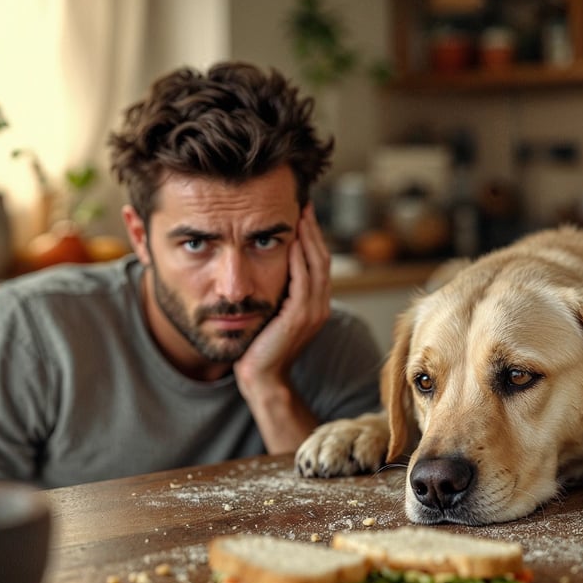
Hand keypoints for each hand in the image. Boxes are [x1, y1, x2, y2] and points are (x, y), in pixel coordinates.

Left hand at [233, 203, 330, 398]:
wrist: (261, 378)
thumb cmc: (260, 347)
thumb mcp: (270, 313)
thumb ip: (275, 291)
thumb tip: (263, 264)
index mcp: (315, 304)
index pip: (318, 262)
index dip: (312, 236)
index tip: (302, 212)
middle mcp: (319, 306)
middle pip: (322, 258)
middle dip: (313, 229)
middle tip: (304, 203)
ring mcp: (312, 312)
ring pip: (316, 265)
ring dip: (309, 237)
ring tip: (300, 214)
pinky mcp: (300, 317)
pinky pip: (304, 280)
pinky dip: (300, 258)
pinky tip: (292, 240)